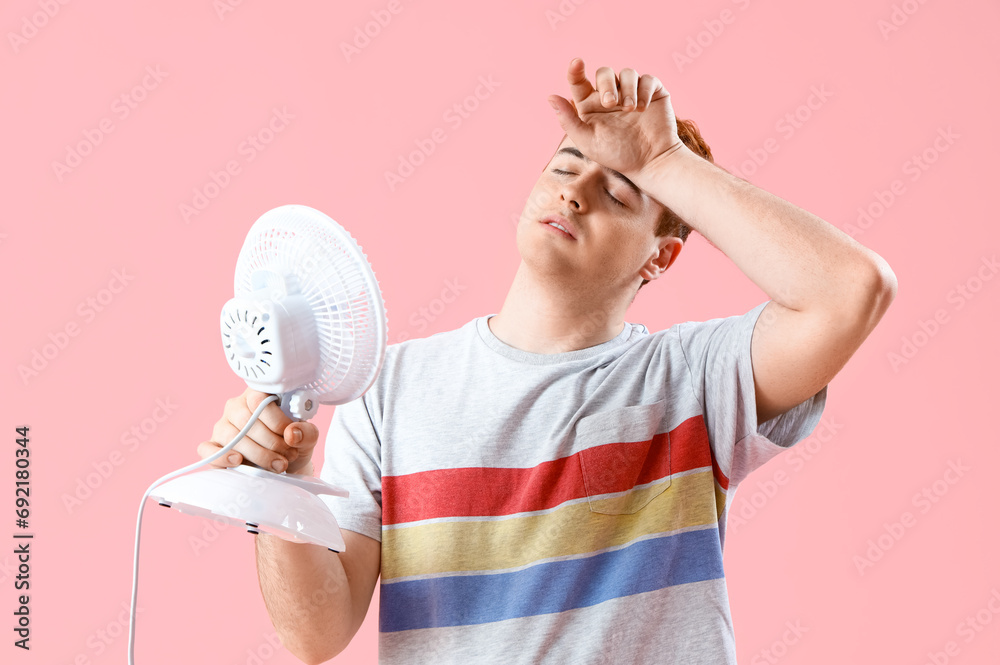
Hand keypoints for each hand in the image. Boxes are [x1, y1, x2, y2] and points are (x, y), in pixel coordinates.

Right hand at [196, 388, 321, 475]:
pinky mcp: (213, 446)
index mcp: (259, 396)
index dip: (276, 419)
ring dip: (257, 454)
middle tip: (287, 455)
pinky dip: (222, 456)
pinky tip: (238, 461)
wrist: (284, 468)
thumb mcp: (306, 438)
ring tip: (277, 465)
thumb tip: (292, 433)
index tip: (289, 434)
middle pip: (246, 420)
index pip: (259, 399)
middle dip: (271, 442)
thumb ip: (306, 432)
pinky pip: (208, 449)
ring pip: (232, 437)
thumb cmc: (292, 446)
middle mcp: (237, 407)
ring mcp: (222, 426)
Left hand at [547, 57, 684, 176]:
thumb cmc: (616, 155)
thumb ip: (568, 120)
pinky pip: (647, 78)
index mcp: (590, 105)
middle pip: (604, 73)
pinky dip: (644, 90)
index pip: (579, 81)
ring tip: (630, 109)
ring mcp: (631, 92)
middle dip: (606, 85)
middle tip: (611, 104)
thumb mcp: (588, 141)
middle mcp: (610, 95)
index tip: (576, 62)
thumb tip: (551, 97)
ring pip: (627, 73)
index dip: (575, 70)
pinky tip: (643, 108)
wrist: (650, 161)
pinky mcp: (652, 92)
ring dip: (627, 88)